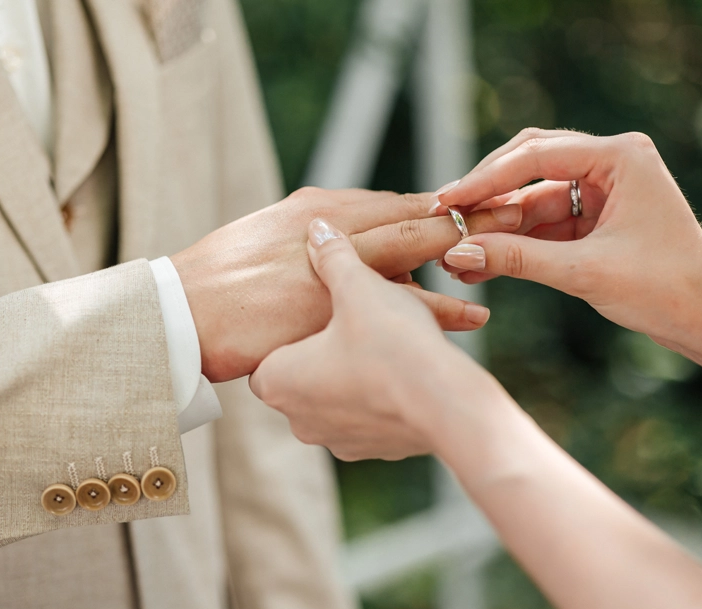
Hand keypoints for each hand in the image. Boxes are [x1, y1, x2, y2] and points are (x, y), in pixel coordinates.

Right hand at [174, 187, 516, 381]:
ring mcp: (333, 266)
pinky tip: (473, 314)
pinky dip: (440, 307)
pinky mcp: (332, 307)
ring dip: (466, 251)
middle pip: (415, 217)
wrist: (181, 314)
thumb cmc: (217, 281)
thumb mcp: (267, 242)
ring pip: (415, 252)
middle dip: (471, 213)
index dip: (440, 204)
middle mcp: (331, 227)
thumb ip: (313, 241)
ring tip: (507, 252)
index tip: (482, 200)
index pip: (393, 202)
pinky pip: (399, 306)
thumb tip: (342, 249)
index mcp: (317, 209)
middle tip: (520, 208)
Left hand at [249, 218, 506, 460]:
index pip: (268, 349)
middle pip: (303, 373)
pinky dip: (384, 395)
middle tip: (356, 321)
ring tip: (387, 343)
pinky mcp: (376, 451)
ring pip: (339, 396)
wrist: (446, 404)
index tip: (320, 310)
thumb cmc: (392, 343)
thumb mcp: (358, 287)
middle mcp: (299, 420)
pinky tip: (408, 370)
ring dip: (357, 372)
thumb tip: (319, 229)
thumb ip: (333, 257)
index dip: (294, 326)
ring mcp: (338, 442)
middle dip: (327, 349)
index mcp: (277, 382)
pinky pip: (372, 416)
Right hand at [433, 129, 701, 362]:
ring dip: (495, 226)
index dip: (485, 179)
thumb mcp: (583, 272)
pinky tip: (479, 263)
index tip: (447, 201)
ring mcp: (602, 190)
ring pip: (530, 198)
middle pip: (528, 165)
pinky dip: (514, 242)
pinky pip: (543, 223)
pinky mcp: (594, 218)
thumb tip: (457, 250)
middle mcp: (611, 163)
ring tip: (455, 253)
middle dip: (486, 195)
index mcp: (621, 157)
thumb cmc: (665, 290)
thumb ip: (517, 258)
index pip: (536, 155)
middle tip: (445, 215)